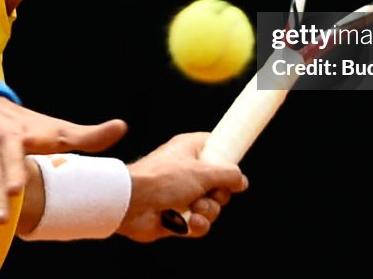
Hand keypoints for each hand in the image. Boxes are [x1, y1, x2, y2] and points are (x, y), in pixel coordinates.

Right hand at [0, 96, 126, 236]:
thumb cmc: (24, 124)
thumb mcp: (54, 127)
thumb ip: (87, 135)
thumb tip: (123, 128)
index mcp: (24, 131)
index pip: (30, 141)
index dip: (32, 151)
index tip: (30, 172)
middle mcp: (1, 142)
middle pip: (3, 162)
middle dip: (6, 178)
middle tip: (14, 195)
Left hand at [117, 132, 247, 241]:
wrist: (131, 203)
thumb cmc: (163, 179)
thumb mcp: (203, 172)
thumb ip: (228, 175)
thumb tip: (241, 181)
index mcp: (190, 150)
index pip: (215, 147)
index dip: (227, 157)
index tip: (235, 165)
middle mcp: (186, 170)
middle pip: (220, 184)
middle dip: (219, 194)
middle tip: (210, 193)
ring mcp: (181, 194)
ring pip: (212, 206)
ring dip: (208, 210)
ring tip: (194, 208)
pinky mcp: (177, 216)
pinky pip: (200, 223)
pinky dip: (199, 224)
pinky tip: (191, 222)